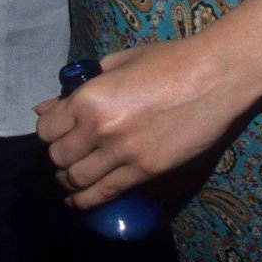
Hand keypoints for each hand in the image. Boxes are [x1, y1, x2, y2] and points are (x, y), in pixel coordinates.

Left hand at [34, 35, 251, 212]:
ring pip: (78, 180)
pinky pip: (105, 194)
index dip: (49, 130)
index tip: (57, 130)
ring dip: (69, 181)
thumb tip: (45, 107)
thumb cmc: (168, 60)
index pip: (47, 129)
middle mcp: (100, 129)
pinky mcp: (146, 172)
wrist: (215, 77)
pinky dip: (86, 201)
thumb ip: (78, 86)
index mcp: (90, 98)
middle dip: (59, 156)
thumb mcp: (118, 62)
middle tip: (68, 151)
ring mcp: (124, 154)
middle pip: (59, 157)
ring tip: (69, 178)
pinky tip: (78, 201)